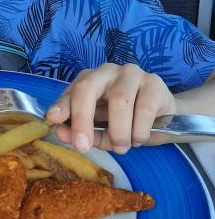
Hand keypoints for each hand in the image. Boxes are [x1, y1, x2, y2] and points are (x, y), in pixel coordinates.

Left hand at [46, 63, 175, 153]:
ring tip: (122, 147)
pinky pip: (143, 108)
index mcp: (90, 80)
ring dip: (118, 131)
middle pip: (88, 88)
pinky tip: (139, 138)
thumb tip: (60, 132)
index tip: (53, 121)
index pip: (72, 91)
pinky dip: (138, 130)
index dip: (62, 106)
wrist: (164, 118)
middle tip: (83, 146)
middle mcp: (107, 72)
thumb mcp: (100, 130)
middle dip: (83, 119)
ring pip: (118, 101)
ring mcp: (131, 74)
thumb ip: (81, 132)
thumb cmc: (125, 122)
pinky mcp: (154, 82)